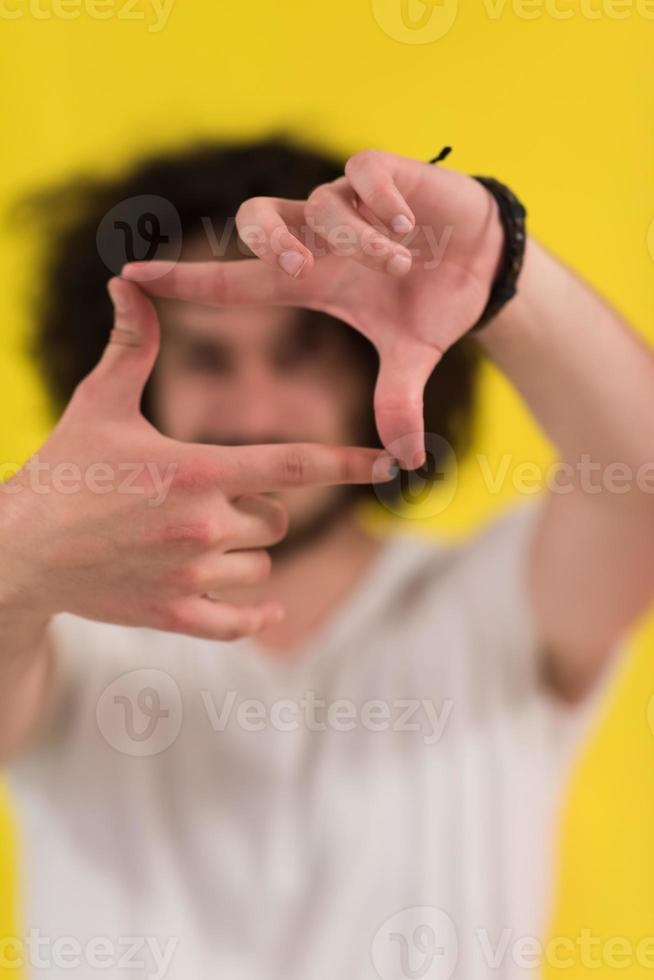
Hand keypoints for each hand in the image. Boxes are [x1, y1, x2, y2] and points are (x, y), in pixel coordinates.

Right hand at [0, 279, 392, 640]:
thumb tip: (130, 283)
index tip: (389, 464)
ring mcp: (190, 577)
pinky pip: (240, 623)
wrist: (18, 550)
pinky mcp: (174, 616)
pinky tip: (263, 606)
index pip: (293, 465)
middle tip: (214, 502)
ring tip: (198, 542)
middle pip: (278, 518)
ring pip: (260, 566)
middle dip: (261, 508)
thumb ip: (132, 348)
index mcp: (196, 470)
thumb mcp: (99, 405)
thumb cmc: (62, 471)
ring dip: (246, 553)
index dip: (347, 462)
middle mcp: (203, 526)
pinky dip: (255, 614)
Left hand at [122, 149, 503, 466]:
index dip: (184, 279)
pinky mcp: (387, 173)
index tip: (131, 277)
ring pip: (321, 203)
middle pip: (257, 220)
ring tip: (399, 268)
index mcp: (311, 279)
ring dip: (358, 239)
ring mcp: (350, 203)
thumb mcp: (412, 355)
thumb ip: (398, 398)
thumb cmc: (432, 303)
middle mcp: (319, 237)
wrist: (482, 262)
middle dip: (270, 242)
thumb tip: (407, 462)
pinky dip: (380, 200)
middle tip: (299, 270)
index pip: (235, 279)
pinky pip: (364, 171)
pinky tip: (406, 225)